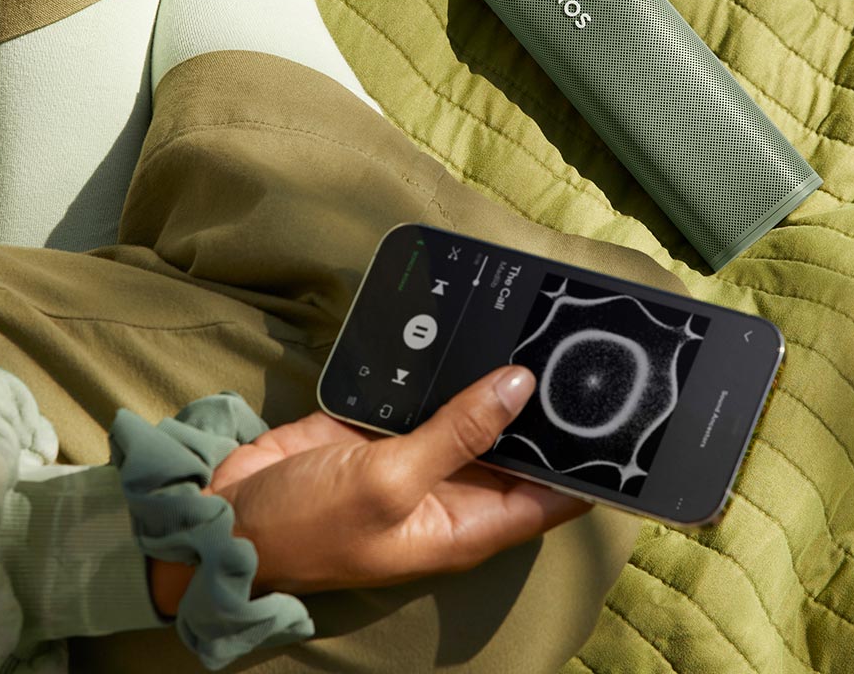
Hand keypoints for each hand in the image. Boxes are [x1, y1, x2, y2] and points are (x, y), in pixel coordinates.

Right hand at [148, 366, 587, 608]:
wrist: (227, 513)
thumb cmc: (307, 526)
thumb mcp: (390, 482)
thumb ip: (457, 431)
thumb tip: (521, 386)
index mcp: (466, 525)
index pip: (551, 499)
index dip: (590, 468)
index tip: (627, 424)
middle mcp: (452, 490)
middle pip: (520, 447)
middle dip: (548, 409)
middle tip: (587, 352)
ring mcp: (419, 454)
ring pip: (478, 410)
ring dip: (499, 378)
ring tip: (544, 327)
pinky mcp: (386, 424)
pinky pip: (430, 390)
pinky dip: (447, 364)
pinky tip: (475, 326)